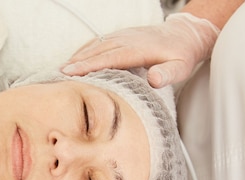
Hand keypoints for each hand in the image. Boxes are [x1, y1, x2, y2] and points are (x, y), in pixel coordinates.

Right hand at [61, 13, 219, 87]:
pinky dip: (84, 50)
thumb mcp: (181, 67)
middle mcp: (127, 40)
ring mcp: (123, 36)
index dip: (89, 65)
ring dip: (78, 57)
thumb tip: (154, 80)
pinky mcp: (121, 36)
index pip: (109, 58)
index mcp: (138, 49)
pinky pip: (99, 42)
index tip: (72, 72)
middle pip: (98, 51)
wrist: (185, 34)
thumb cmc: (182, 54)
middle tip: (58, 74)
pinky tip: (75, 59)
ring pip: (96, 46)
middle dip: (77, 62)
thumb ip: (168, 74)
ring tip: (61, 70)